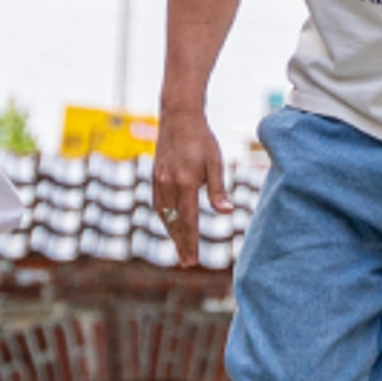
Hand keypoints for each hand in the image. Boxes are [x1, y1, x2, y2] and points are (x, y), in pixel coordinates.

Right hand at [152, 111, 228, 268]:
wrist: (178, 117)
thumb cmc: (201, 139)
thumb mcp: (215, 162)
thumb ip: (218, 189)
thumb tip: (226, 212)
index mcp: (185, 183)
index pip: (188, 221)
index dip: (190, 242)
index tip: (193, 260)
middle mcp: (168, 185)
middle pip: (174, 223)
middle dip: (180, 244)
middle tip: (187, 263)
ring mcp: (159, 181)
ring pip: (164, 215)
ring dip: (172, 233)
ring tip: (180, 247)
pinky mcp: (155, 177)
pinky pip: (158, 204)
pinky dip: (164, 219)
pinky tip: (170, 224)